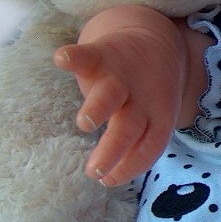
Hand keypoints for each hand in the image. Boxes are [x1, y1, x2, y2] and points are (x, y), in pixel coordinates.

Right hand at [54, 7, 191, 185]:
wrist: (156, 40)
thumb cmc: (146, 95)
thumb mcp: (150, 118)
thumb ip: (132, 144)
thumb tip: (108, 177)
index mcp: (158, 117)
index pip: (150, 146)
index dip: (132, 165)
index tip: (109, 181)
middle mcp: (141, 99)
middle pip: (129, 127)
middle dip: (113, 149)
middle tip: (95, 171)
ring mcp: (122, 77)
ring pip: (112, 94)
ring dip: (99, 108)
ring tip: (85, 123)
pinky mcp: (105, 54)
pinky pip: (89, 55)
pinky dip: (75, 56)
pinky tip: (62, 59)